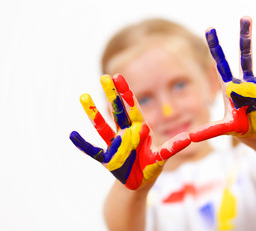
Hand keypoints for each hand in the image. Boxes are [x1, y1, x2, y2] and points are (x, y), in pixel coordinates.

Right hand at [70, 74, 190, 189]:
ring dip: (94, 113)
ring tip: (83, 96)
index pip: (132, 108)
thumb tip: (180, 136)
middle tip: (104, 77)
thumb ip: (171, 148)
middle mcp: (125, 133)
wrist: (137, 183)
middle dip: (112, 95)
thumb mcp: (162, 158)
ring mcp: (114, 144)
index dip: (126, 93)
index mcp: (139, 130)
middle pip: (118, 111)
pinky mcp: (106, 158)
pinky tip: (72, 134)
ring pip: (103, 126)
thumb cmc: (151, 167)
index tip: (119, 77)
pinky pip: (93, 150)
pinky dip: (83, 144)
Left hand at [190, 16, 255, 140]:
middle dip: (244, 37)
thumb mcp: (224, 128)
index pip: (221, 63)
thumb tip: (190, 138)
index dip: (215, 47)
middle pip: (245, 55)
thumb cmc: (239, 126)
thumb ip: (209, 130)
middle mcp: (247, 82)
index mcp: (231, 86)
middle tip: (245, 17)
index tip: (209, 28)